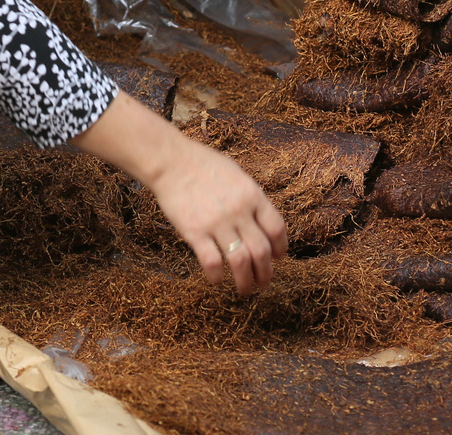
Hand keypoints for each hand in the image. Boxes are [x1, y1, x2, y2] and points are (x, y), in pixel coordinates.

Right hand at [71, 92, 286, 294]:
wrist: (171, 161)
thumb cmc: (203, 165)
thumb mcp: (237, 174)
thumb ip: (251, 198)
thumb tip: (262, 222)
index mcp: (252, 195)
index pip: (276, 228)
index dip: (280, 248)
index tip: (277, 257)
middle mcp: (239, 211)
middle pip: (261, 251)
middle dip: (266, 273)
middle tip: (264, 283)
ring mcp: (217, 223)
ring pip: (240, 262)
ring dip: (246, 282)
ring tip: (245, 290)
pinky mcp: (195, 232)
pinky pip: (212, 262)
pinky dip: (217, 277)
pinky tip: (217, 281)